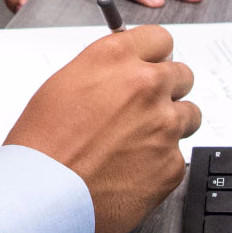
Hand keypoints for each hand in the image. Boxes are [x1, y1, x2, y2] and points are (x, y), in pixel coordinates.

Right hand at [7, 25, 199, 232]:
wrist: (42, 193)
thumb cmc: (42, 143)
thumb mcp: (64, 85)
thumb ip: (104, 72)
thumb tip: (124, 72)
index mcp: (115, 58)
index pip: (160, 39)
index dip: (153, 55)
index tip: (150, 66)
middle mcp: (145, 86)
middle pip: (181, 75)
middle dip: (166, 89)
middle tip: (143, 109)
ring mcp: (164, 125)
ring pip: (189, 115)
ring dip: (169, 124)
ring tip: (137, 142)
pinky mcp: (172, 164)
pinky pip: (178, 156)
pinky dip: (159, 163)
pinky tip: (131, 170)